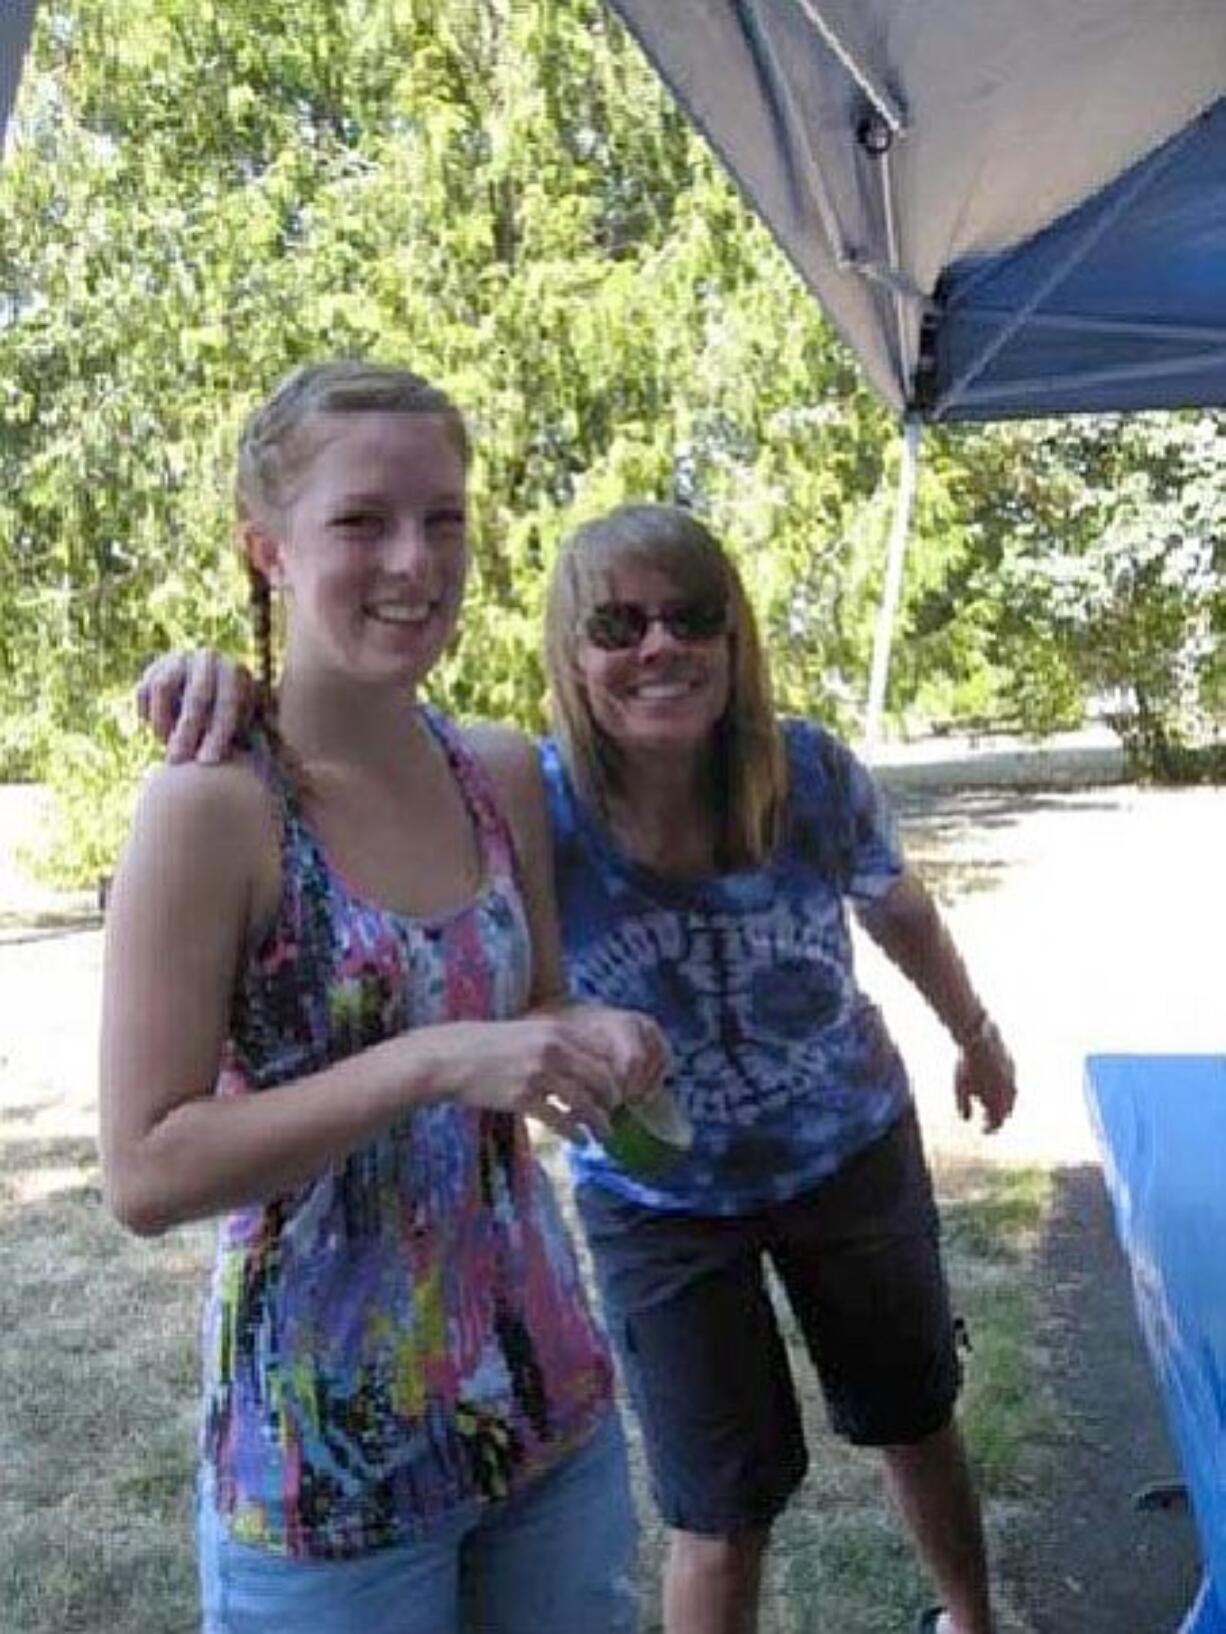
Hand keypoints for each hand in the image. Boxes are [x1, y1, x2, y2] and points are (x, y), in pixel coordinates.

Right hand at [136, 649, 255, 763]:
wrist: (207, 698)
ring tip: (167, 745)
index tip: (208, 762)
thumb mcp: (253, 726)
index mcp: (237, 672)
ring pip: (162, 688)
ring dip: (163, 720)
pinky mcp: (154, 668)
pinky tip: (161, 732)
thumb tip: (285, 756)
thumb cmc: (235, 721)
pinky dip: (148, 714)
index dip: (218, 733)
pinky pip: (143, 691)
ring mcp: (179, 659)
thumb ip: (266, 738)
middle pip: (196, 695)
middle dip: (187, 731)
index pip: (228, 701)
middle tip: (179, 761)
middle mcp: (209, 659)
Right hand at [441, 1007, 669, 1142]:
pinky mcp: (522, 1099)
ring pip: (584, 1103)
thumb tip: (585, 1063)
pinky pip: (559, 1120)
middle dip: (613, 1100)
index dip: (616, 1073)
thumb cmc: (487, 1045)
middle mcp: (552, 1050)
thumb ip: (556, 1043)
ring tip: (604, 1134)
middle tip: (615, 1113)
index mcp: (556, 1031)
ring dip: (599, 1122)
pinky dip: (574, 1133)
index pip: (602, 1053)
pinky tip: (579, 1140)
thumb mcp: (528, 1031)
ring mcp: (537, 1075)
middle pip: (600, 1079)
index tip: (618, 1088)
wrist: (450, 1057)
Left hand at [954, 1018, 1016, 1133]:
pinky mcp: (1012, 1067)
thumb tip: (966, 1119)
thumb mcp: (961, 1088)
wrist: (980, 1041)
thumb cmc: (968, 1067)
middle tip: (986, 1121)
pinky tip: (993, 1087)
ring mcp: (1013, 1080)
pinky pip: (1011, 1084)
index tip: (983, 1131)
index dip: (990, 1129)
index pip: (997, 1123)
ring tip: (989, 1106)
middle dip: (996, 1118)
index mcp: (999, 1102)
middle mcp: (1010, 1093)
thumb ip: (963, 1106)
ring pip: (1011, 1098)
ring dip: (1001, 1105)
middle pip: (1006, 1112)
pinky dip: (1003, 1090)